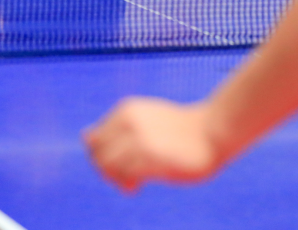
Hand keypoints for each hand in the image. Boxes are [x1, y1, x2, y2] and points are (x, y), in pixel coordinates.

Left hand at [83, 98, 221, 192]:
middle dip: (105, 171)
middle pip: (97, 155)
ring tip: (131, 183)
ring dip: (116, 179)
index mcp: (126, 110)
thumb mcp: (143, 119)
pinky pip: (126, 175)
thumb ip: (116, 127)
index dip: (101, 157)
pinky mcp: (152, 158)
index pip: (93, 140)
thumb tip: (85, 137)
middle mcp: (129, 122)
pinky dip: (127, 184)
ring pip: (108, 166)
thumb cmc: (178, 129)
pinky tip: (138, 186)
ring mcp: (140, 140)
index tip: (118, 164)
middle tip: (122, 177)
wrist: (211, 131)